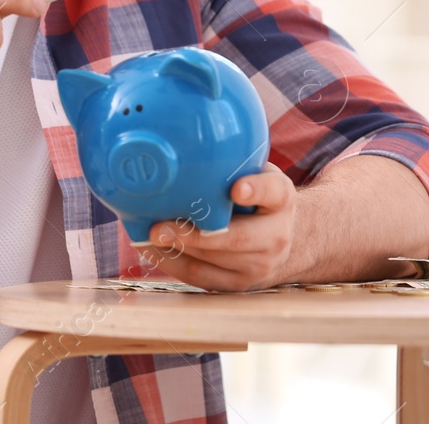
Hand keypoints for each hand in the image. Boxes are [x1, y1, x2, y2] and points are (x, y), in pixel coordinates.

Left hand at [136, 163, 298, 291]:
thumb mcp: (259, 174)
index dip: (255, 189)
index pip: (273, 191)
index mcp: (282, 200)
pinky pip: (199, 277)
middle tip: (159, 227)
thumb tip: (186, 144)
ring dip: (174, 250)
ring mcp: (258, 266)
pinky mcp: (237, 285)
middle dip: (193, 235)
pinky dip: (171, 263)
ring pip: (212, 261)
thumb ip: (237, 164)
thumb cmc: (258, 198)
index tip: (236, 188)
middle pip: (235, 239)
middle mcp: (276, 236)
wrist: (283, 240)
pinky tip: (150, 248)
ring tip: (145, 235)